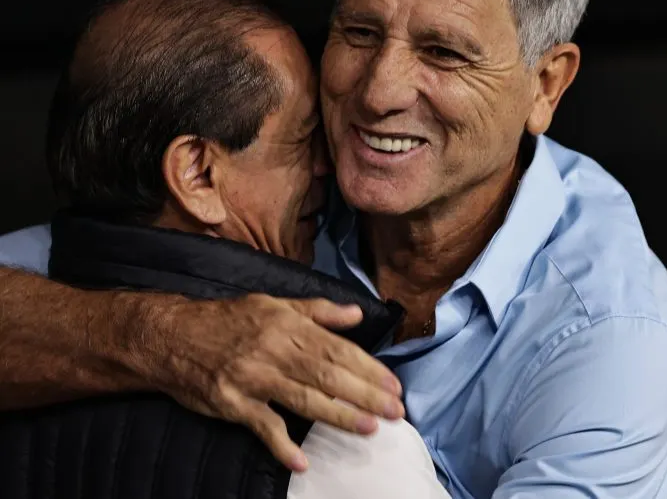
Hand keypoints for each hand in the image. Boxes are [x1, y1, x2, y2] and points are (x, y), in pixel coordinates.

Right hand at [135, 294, 404, 471]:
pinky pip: (262, 427)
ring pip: (303, 399)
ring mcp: (252, 379)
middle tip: (394, 411)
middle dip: (365, 394)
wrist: (171, 336)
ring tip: (369, 428)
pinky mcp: (232, 403)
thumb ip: (318, 311)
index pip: (337, 349)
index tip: (393, 385)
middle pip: (327, 375)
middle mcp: (273, 350)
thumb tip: (357, 313)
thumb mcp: (275, 304)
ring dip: (338, 416)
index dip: (368, 368)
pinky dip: (281, 446)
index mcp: (288, 326)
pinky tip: (301, 461)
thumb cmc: (228, 319)